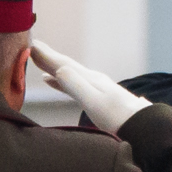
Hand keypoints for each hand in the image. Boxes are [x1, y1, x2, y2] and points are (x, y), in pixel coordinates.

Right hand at [30, 40, 150, 134]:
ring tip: (38, 60)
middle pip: (65, 64)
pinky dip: (59, 80)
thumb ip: (76, 86)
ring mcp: (95, 87)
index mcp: (89, 79)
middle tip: (29, 45)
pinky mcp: (97, 97)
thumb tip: (58, 69)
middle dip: (47, 56)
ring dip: (52, 66)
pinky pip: (72, 83)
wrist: (142, 126)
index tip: (29, 44)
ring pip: (67, 72)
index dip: (45, 55)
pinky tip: (53, 81)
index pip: (63, 63)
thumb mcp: (94, 102)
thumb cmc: (118, 118)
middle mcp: (92, 79)